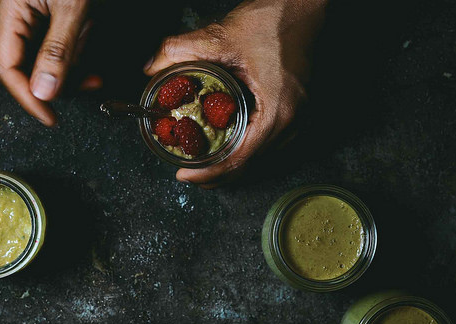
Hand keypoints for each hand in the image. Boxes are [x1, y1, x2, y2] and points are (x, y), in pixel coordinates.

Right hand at [0, 0, 90, 125]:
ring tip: (95, 72)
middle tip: (86, 87)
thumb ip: (56, 50)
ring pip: (47, 58)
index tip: (48, 116)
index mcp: (10, 12)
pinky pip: (57, 43)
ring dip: (72, 67)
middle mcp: (16, 16)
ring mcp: (32, 14)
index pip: (7, 68)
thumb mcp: (70, 9)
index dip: (27, 97)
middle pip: (27, 67)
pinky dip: (75, 52)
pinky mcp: (49, 13)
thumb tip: (43, 92)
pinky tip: (91, 51)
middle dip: (59, 81)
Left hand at [144, 0, 325, 187]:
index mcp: (277, 110)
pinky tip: (225, 148)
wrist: (304, 5)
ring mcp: (298, 119)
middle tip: (187, 175)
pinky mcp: (295, 112)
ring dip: (230, 166)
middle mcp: (292, 122)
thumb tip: (151, 68)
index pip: (239, 159)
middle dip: (216, 175)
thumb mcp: (221, 35)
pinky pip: (268, 145)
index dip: (208, 172)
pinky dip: (244, 152)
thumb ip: (180, 50)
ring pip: (260, 159)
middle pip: (249, 166)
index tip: (183, 176)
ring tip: (201, 167)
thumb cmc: (272, 19)